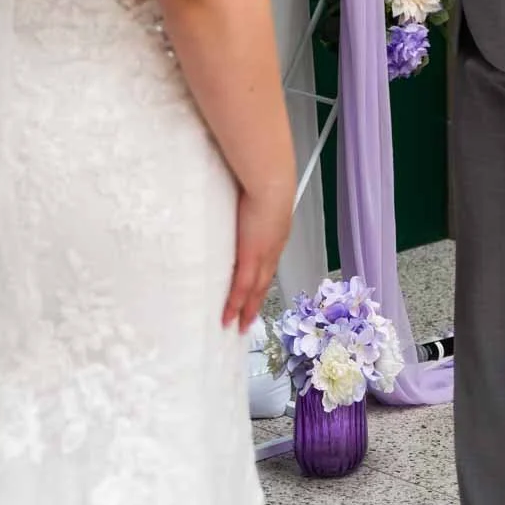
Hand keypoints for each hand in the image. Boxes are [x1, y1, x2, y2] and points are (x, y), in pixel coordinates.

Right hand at [223, 179, 293, 331]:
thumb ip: (250, 201)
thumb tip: (240, 198)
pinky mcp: (250, 259)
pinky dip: (235, 305)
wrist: (270, 183)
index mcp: (276, 233)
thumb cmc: (264, 180)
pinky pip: (242, 289)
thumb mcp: (260, 194)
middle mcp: (273, 249)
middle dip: (257, 301)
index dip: (263, 278)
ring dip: (248, 309)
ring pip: (255, 290)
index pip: (268, 261)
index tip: (257, 290)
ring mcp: (263, 256)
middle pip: (265, 282)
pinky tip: (228, 317)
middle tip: (248, 319)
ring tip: (239, 325)